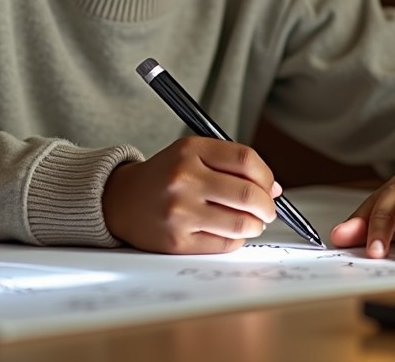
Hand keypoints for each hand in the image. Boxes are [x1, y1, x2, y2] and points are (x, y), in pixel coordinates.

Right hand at [102, 137, 279, 253]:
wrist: (119, 200)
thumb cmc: (164, 178)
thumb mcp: (191, 155)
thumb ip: (231, 165)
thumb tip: (275, 189)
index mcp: (189, 150)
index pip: (246, 160)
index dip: (266, 176)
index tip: (270, 187)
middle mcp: (183, 178)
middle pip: (249, 194)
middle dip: (268, 207)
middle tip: (267, 210)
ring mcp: (179, 212)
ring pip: (242, 224)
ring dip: (254, 226)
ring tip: (248, 222)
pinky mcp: (177, 241)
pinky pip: (225, 245)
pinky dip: (235, 240)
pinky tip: (226, 233)